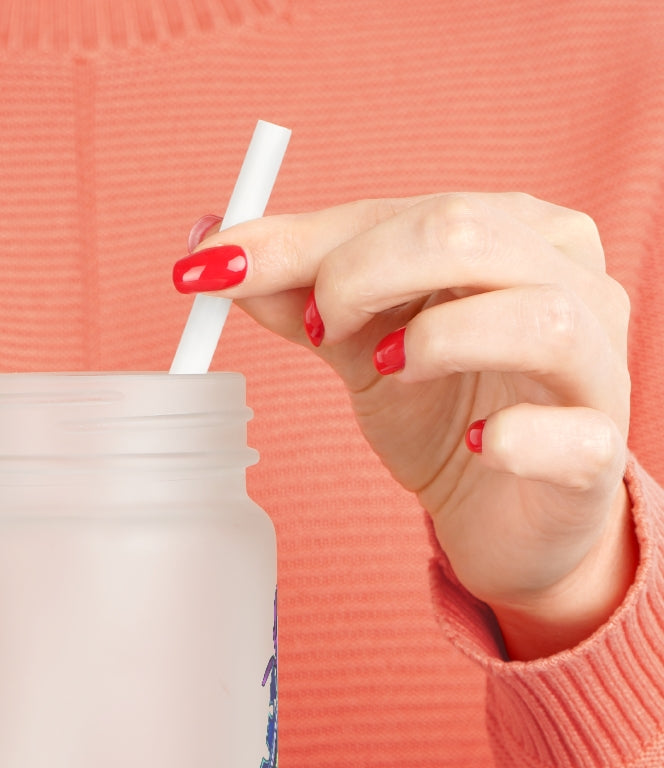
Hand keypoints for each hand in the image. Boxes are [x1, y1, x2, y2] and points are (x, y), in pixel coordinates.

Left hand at [176, 193, 636, 658]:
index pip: (402, 211)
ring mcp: (596, 366)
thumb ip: (298, 295)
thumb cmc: (442, 412)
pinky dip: (514, 437)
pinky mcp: (598, 455)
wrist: (503, 514)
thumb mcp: (360, 345)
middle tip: (316, 329)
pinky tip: (477, 446)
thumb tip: (211, 249)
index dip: (301, 240)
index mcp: (511, 234)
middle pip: (467, 234)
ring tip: (386, 372)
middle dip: (361, 274)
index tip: (213, 269)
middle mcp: (569, 281)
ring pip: (538, 317)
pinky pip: (570, 434)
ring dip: (437, 340)